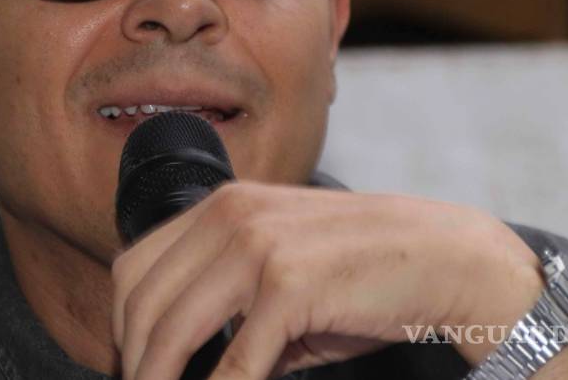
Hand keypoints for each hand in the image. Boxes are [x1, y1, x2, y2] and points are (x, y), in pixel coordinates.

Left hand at [111, 182, 547, 378]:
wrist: (444, 257)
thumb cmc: (361, 271)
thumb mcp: (282, 269)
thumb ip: (228, 303)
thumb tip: (185, 362)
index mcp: (221, 205)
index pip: (136, 266)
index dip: (123, 323)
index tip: (132, 361)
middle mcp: (229, 215)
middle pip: (143, 300)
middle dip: (135, 359)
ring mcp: (257, 246)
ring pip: (174, 330)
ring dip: (159, 377)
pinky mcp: (288, 286)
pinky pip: (235, 361)